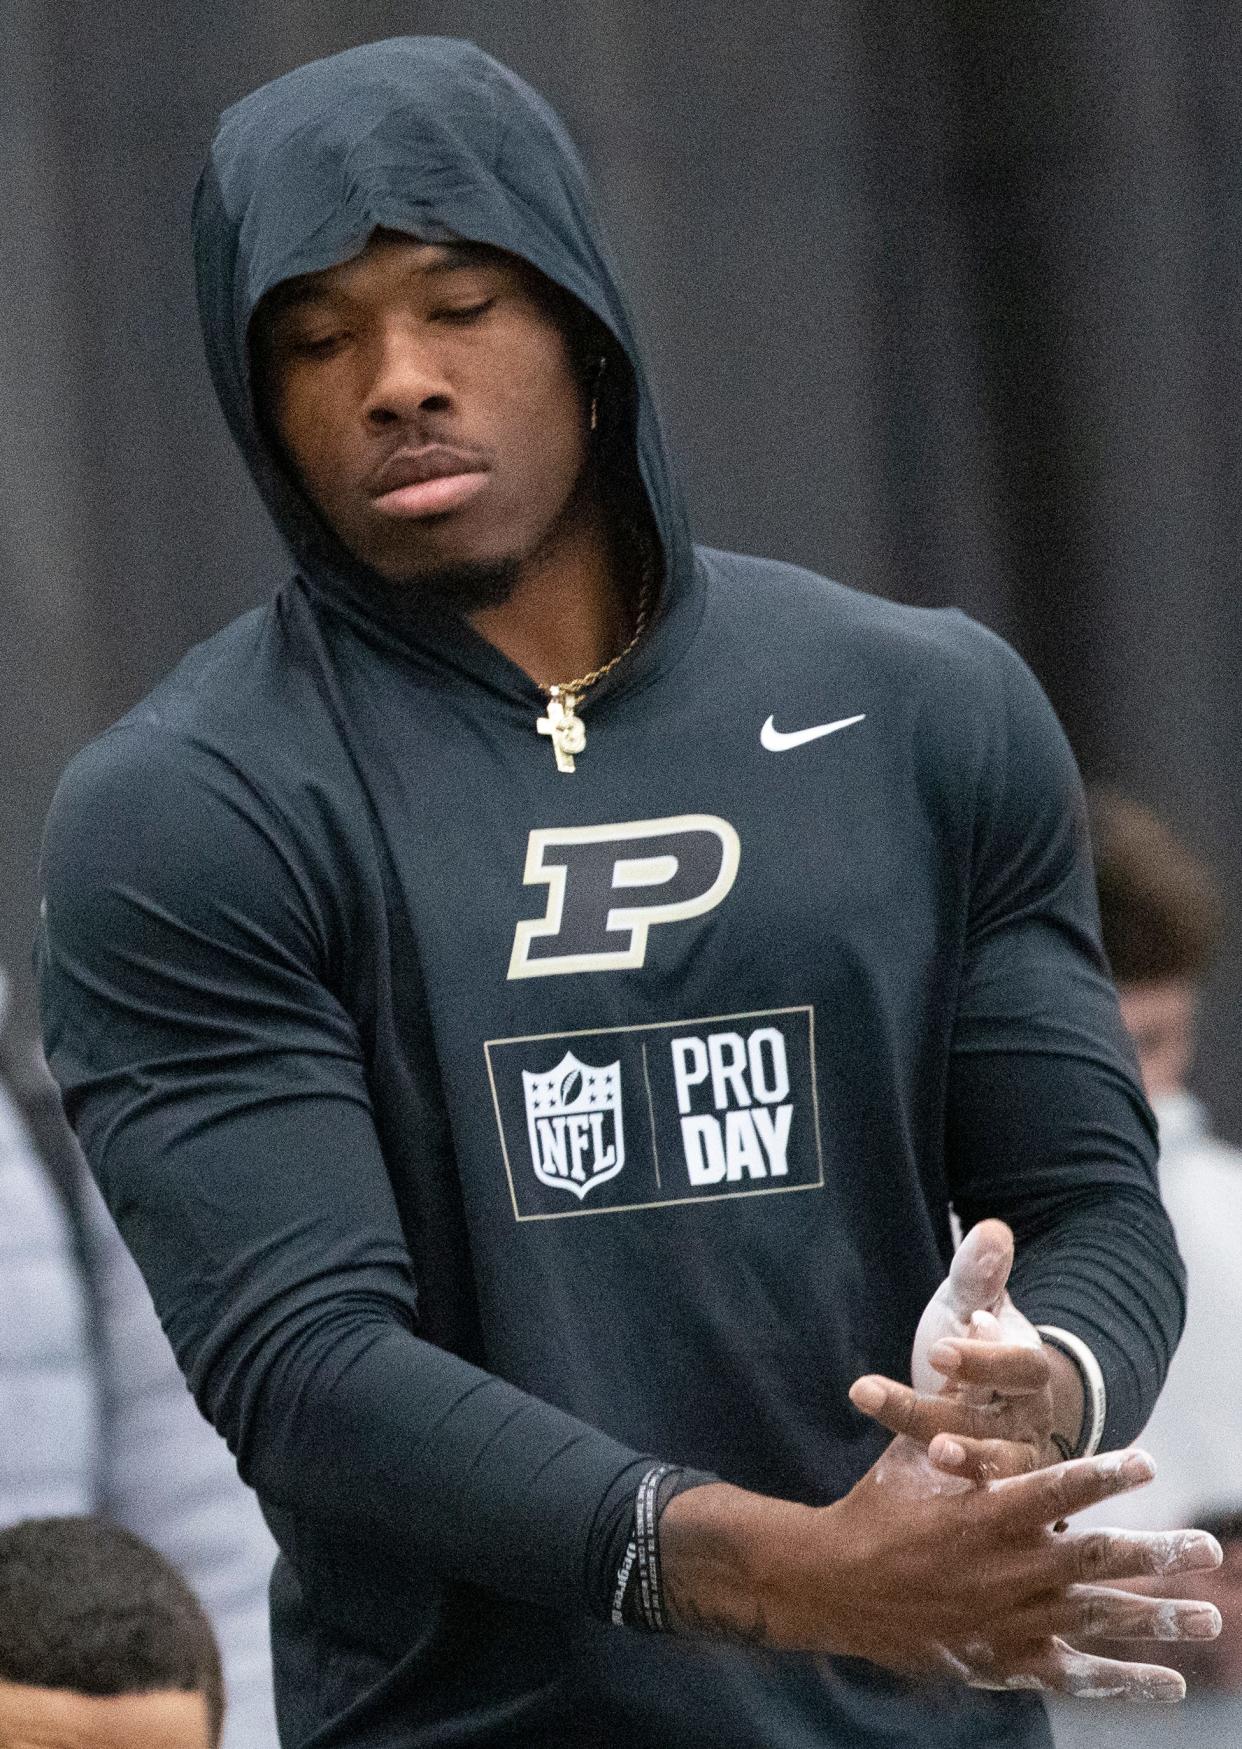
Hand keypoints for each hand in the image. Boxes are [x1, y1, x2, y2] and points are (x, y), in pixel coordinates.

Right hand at [660, 1442, 1223, 1699]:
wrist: (834, 1585)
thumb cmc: (876, 1507)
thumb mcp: (912, 1452)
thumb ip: (954, 1407)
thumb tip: (968, 1335)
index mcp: (987, 1513)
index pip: (1058, 1488)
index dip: (1105, 1474)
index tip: (1147, 1463)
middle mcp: (1008, 1570)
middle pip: (1098, 1560)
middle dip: (1158, 1555)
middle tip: (1207, 1548)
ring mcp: (1012, 1621)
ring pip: (1099, 1622)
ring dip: (1159, 1619)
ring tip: (1207, 1617)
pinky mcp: (1006, 1659)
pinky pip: (1077, 1674)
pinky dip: (1125, 1681)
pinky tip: (1168, 1683)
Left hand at [849, 1219, 1076, 1479]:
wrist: (990, 1394)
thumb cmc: (974, 1342)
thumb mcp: (970, 1306)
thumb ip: (978, 1274)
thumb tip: (992, 1229)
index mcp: (1027, 1369)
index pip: (1019, 1365)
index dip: (983, 1361)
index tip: (940, 1350)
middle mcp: (1030, 1418)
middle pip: (1001, 1424)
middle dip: (960, 1422)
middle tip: (929, 1432)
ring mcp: (1016, 1459)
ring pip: (996, 1467)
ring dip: (970, 1466)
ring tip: (932, 1457)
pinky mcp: (997, 1492)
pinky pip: (983, 1500)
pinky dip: (960, 1502)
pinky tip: (918, 1504)